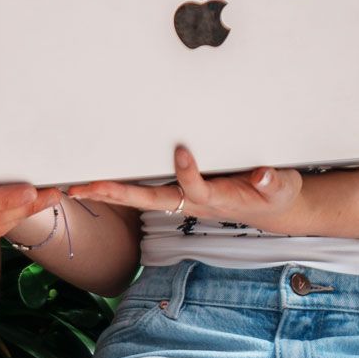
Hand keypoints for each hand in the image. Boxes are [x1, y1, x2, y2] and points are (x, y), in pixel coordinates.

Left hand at [68, 145, 301, 226]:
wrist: (270, 207)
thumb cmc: (273, 193)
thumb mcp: (281, 188)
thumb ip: (273, 182)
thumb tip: (263, 175)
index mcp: (217, 197)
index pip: (195, 186)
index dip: (188, 171)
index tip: (183, 150)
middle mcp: (192, 201)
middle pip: (149, 200)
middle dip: (118, 193)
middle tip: (88, 187)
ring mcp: (182, 199)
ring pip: (139, 198)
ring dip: (108, 193)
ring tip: (77, 188)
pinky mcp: (177, 193)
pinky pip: (141, 193)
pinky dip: (117, 191)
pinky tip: (95, 186)